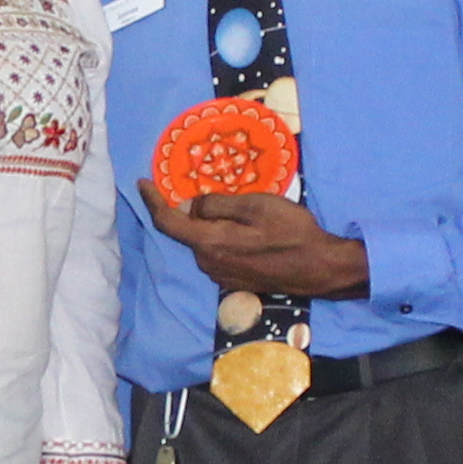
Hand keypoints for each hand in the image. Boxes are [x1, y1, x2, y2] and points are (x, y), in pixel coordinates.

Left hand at [134, 180, 369, 300]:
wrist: (319, 269)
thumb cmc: (292, 232)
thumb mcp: (256, 205)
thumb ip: (217, 204)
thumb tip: (189, 205)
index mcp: (210, 243)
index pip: (167, 222)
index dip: (152, 201)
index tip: (142, 183)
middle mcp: (208, 263)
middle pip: (187, 231)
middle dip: (191, 210)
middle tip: (215, 191)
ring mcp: (220, 275)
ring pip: (203, 242)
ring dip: (210, 225)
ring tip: (238, 210)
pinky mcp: (232, 280)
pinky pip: (216, 253)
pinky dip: (220, 237)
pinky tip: (246, 230)